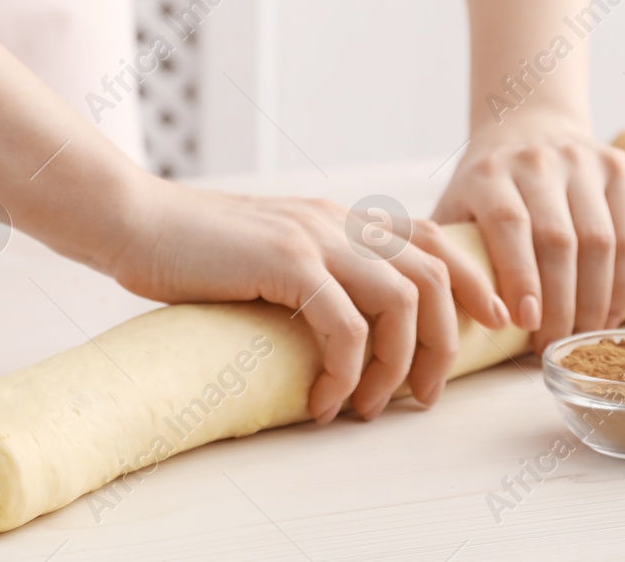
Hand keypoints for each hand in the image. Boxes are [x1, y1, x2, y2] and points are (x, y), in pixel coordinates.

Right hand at [106, 176, 508, 422]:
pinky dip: (346, 371)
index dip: (470, 281)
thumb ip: (310, 269)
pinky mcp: (286, 262)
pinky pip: (345, 325)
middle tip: (424, 397)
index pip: (430, 238)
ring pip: (402, 300)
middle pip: (433, 275)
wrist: (133, 220)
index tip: (490, 322)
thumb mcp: (267, 250)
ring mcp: (314, 237)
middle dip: (443, 343)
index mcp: (337, 217)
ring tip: (369, 407)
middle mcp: (336, 221)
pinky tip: (325, 400)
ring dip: (396, 365)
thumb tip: (341, 322)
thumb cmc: (189, 249)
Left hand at [433, 109, 624, 351]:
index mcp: (488, 172)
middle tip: (554, 345)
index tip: (525, 324)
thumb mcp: (453, 206)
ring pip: (601, 240)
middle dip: (561, 303)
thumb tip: (439, 316)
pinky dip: (624, 282)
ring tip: (583, 338)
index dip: (521, 276)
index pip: (509, 224)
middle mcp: (537, 160)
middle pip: (559, 239)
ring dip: (595, 299)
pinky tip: (609, 314)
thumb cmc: (484, 185)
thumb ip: (446, 253)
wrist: (526, 123)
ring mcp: (583, 161)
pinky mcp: (620, 168)